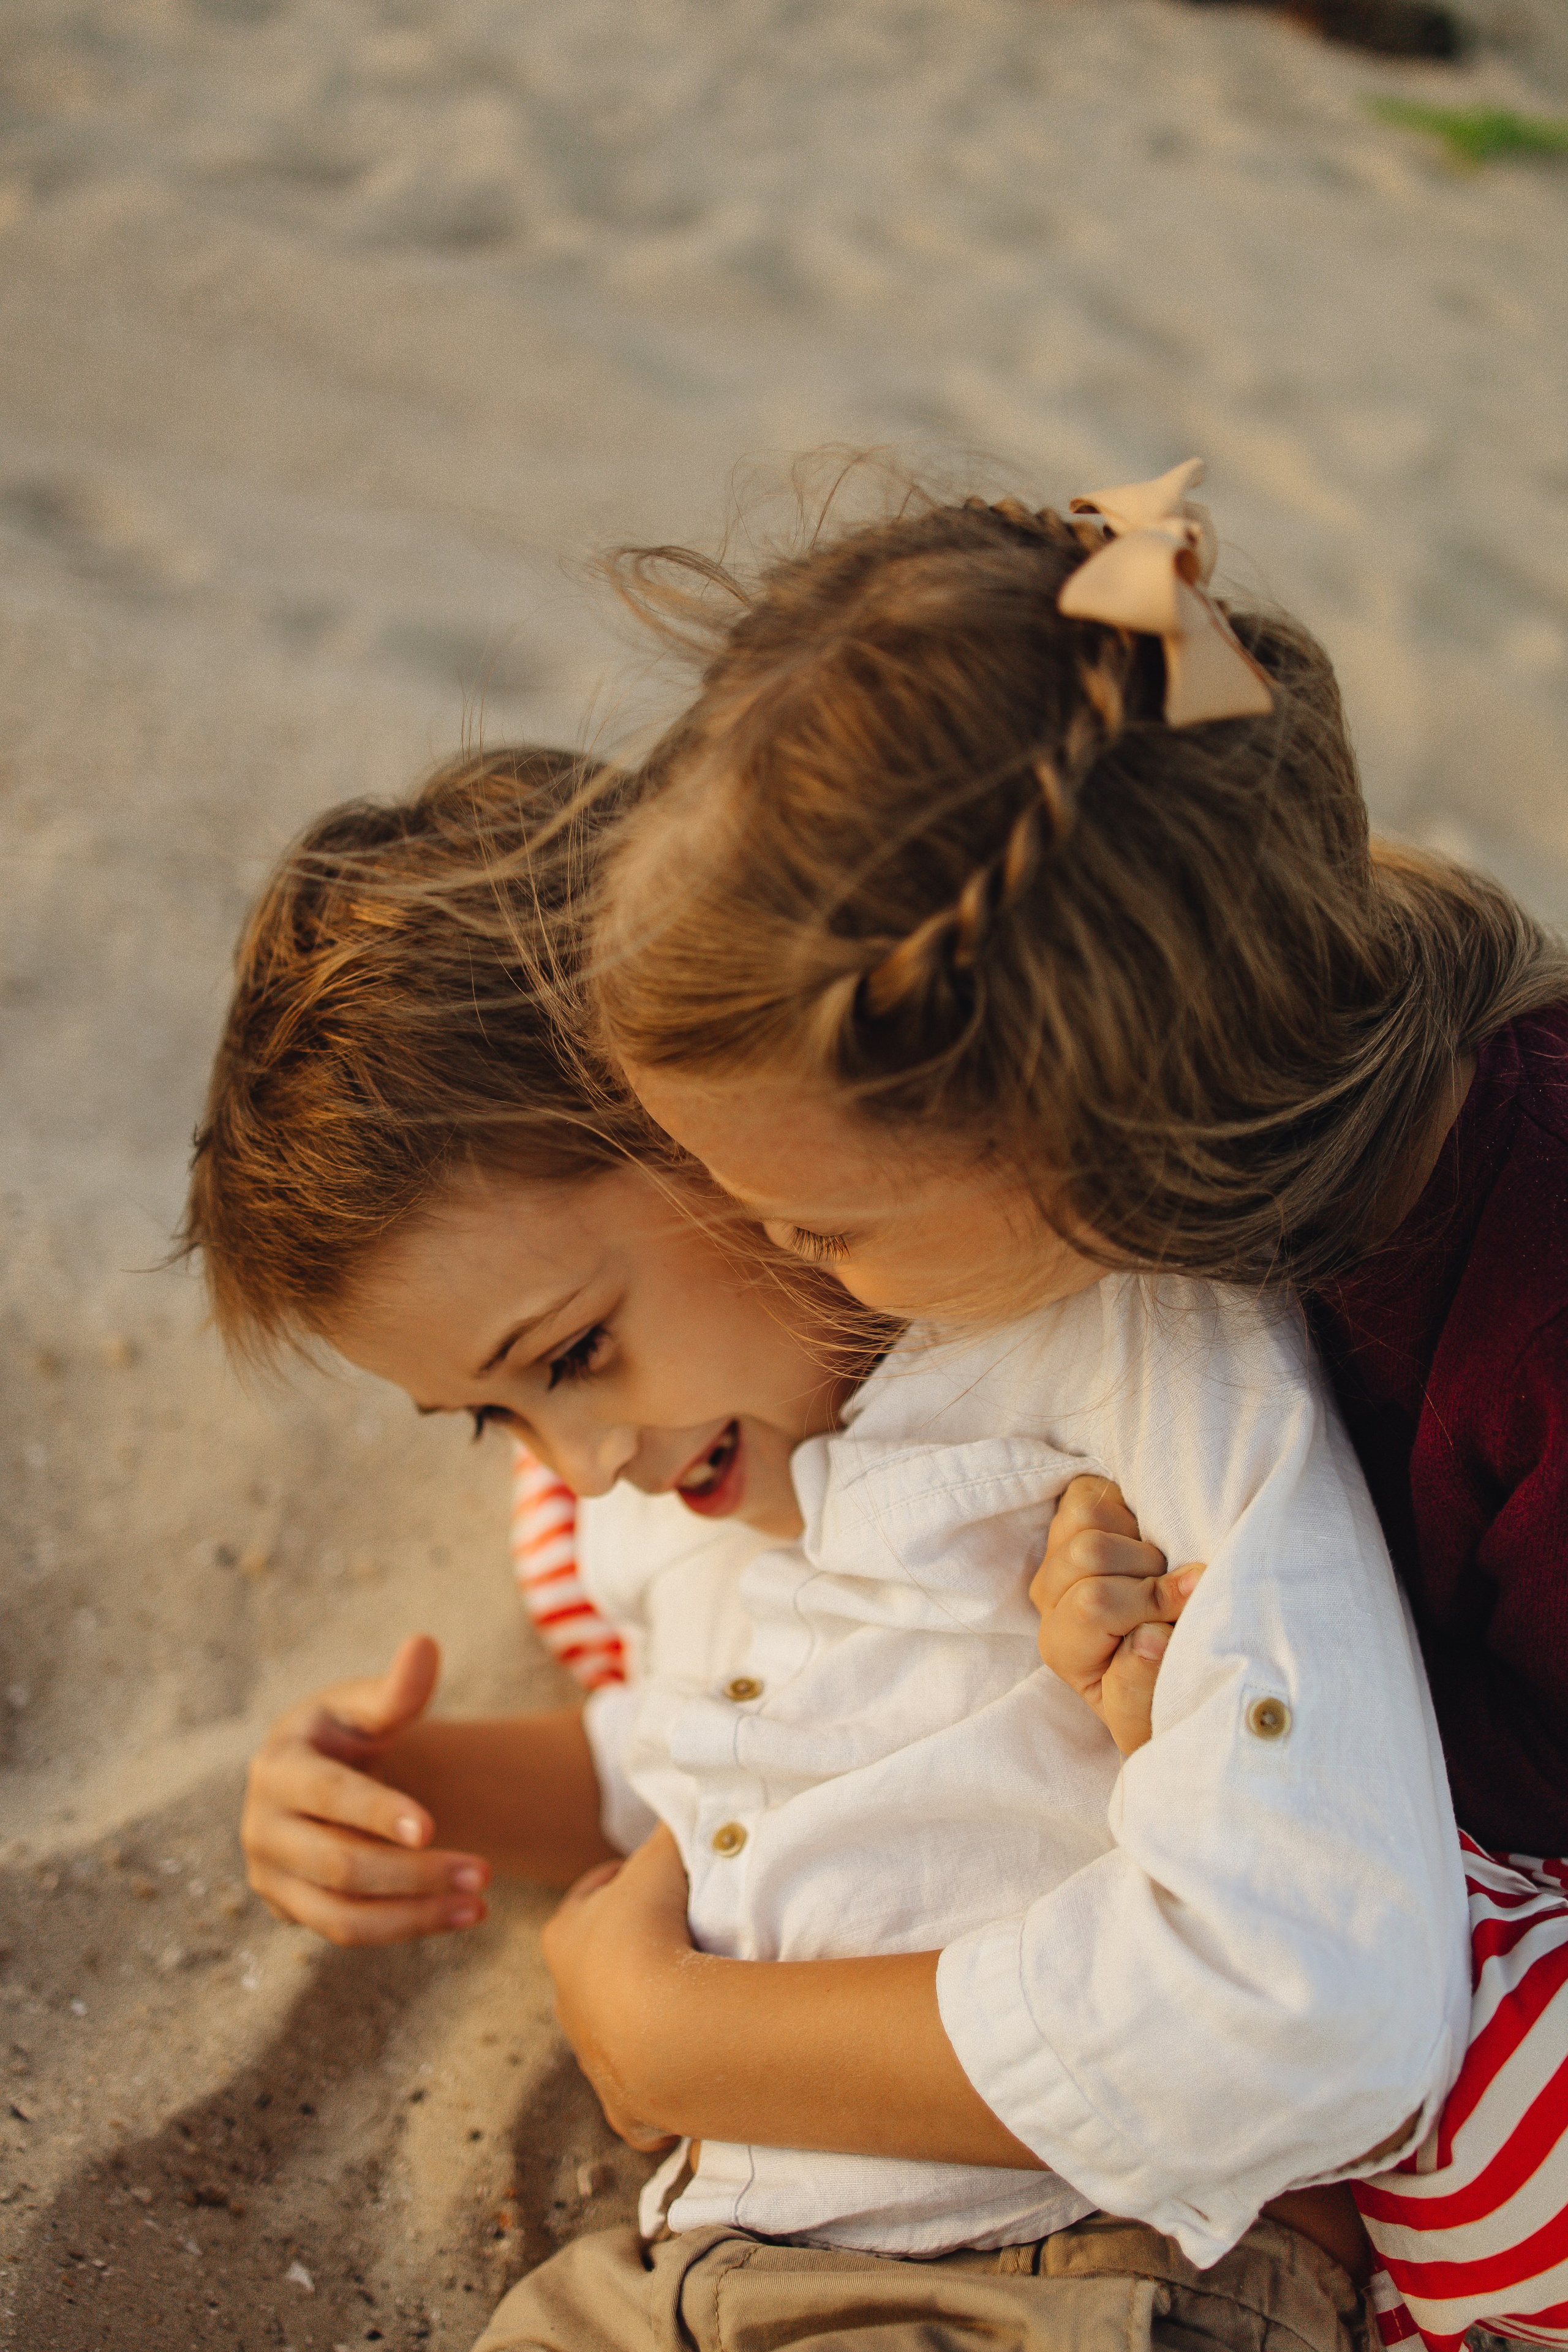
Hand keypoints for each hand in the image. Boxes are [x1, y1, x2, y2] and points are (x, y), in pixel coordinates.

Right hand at [241, 1634, 491, 1944]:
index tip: (431, 1826)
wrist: (316, 1775)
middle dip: (414, 1873)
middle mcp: (263, 1828)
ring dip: (415, 1914)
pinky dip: (406, 1928)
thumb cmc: (346, 1732)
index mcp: (278, 1766)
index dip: (377, 1813)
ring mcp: (272, 1876)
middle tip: (485, 1870)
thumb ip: (398, 1688)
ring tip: (481, 1904)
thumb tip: (425, 1645)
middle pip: (339, 1865)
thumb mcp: (366, 1706)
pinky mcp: (292, 1909)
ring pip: (342, 1915)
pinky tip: (462, 1914)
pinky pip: (348, 1931)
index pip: (328, 1795)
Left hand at [541, 1823, 693, 2152]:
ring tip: (694, 2000)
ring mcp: (593, 2056)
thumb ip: (669, 1831)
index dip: (622, 1881)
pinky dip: (661, 2089)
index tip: (651, 1874)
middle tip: (678, 1938)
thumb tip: (685, 1804)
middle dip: (632, 1952)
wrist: (657, 2026)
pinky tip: (690, 2071)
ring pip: (614, 2029)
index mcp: (566, 1938)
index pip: (590, 1899)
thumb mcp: (660, 1861)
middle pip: (598, 1965)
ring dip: (648, 2015)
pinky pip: (641, 2099)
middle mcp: (569, 1999)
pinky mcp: (624, 2104)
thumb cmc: (648, 1933)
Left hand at [1030, 1477, 1202, 1755]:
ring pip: (1086, 1517)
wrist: (1157, 1676)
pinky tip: (1144, 1539)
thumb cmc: (1157, 1697)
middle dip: (1149, 1567)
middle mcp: (1049, 1599)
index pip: (1095, 1602)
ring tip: (1160, 1567)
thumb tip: (1151, 1637)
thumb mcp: (1151, 1713)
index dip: (1153, 1598)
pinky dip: (1124, 1507)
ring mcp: (1057, 1558)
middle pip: (1089, 1552)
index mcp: (1064, 1647)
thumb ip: (1145, 1683)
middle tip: (1178, 1590)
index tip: (1193, 1604)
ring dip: (1137, 1537)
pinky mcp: (1070, 1525)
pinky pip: (1088, 1493)